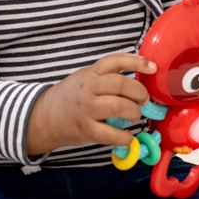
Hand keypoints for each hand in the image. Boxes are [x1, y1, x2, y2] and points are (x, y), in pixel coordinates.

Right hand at [26, 54, 155, 155]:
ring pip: (116, 105)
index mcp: (91, 73)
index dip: (136, 62)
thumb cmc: (72, 96)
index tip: (152, 68)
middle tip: (144, 100)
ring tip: (135, 115)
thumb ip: (108, 77)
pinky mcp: (85, 130)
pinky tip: (128, 137)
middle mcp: (88, 88)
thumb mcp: (86, 79)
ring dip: (133, 111)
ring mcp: (86, 109)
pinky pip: (109, 134)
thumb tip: (141, 81)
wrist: (46, 116)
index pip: (114, 61)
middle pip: (119, 83)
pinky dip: (124, 137)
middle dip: (138, 91)